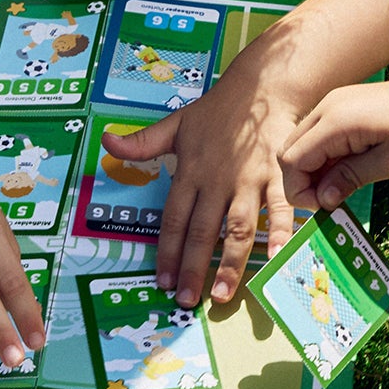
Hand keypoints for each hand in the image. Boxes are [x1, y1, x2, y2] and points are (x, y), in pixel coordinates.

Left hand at [101, 65, 303, 308]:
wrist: (262, 88)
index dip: (165, 251)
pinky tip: (277, 260)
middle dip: (192, 267)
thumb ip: (144, 142)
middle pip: (202, 231)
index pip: (173, 219)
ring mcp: (250, 181)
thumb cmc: (218, 110)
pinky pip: (281, 209)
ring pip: (239, 228)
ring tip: (222, 294)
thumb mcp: (176, 124)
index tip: (160, 280)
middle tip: (185, 299)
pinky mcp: (278, 177)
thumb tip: (107, 142)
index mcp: (191, 171)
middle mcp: (218, 181)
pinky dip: (280, 234)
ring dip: (230, 263)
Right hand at [280, 74, 388, 210]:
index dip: (300, 190)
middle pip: (289, 150)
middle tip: (329, 200)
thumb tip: (323, 200)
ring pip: (301, 142)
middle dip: (301, 180)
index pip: (292, 160)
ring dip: (312, 169)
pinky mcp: (342, 104)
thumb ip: (350, 179)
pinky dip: (323, 155)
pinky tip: (345, 169)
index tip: (324, 207)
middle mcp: (327, 107)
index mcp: (335, 122)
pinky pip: (318, 133)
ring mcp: (333, 103)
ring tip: (339, 187)